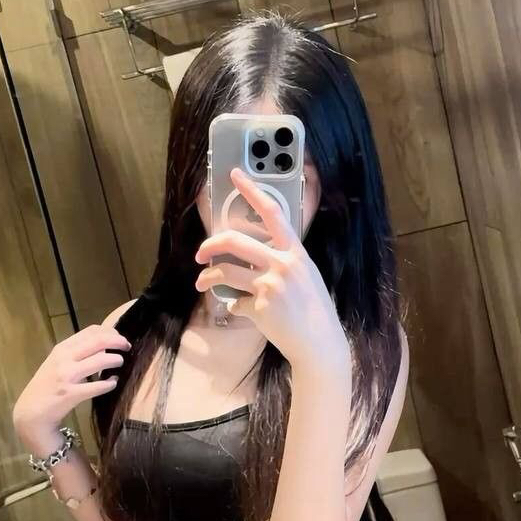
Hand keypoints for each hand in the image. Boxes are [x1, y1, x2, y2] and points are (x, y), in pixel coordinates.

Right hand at [12, 324, 130, 441]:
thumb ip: (78, 351)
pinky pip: (99, 386)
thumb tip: (106, 343)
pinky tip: (113, 382)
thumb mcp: (59, 362)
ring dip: (116, 360)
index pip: (92, 330)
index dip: (111, 331)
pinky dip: (111, 383)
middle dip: (119, 341)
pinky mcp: (71, 394)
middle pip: (100, 341)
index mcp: (62, 348)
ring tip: (120, 364)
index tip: (119, 338)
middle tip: (127, 347)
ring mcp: (67, 376)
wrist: (31, 411)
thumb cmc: (48, 385)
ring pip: (102, 360)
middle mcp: (64, 358)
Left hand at [195, 167, 347, 369]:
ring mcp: (270, 285)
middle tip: (200, 253)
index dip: (252, 191)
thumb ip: (283, 263)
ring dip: (207, 278)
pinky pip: (235, 303)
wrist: (320, 344)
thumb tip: (254, 260)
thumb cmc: (315, 312)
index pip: (272, 212)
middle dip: (210, 244)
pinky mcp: (259, 307)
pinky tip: (243, 312)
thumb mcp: (306, 277)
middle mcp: (283, 264)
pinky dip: (234, 307)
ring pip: (225, 271)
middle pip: (234, 240)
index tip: (235, 176)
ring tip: (201, 284)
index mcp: (296, 252)